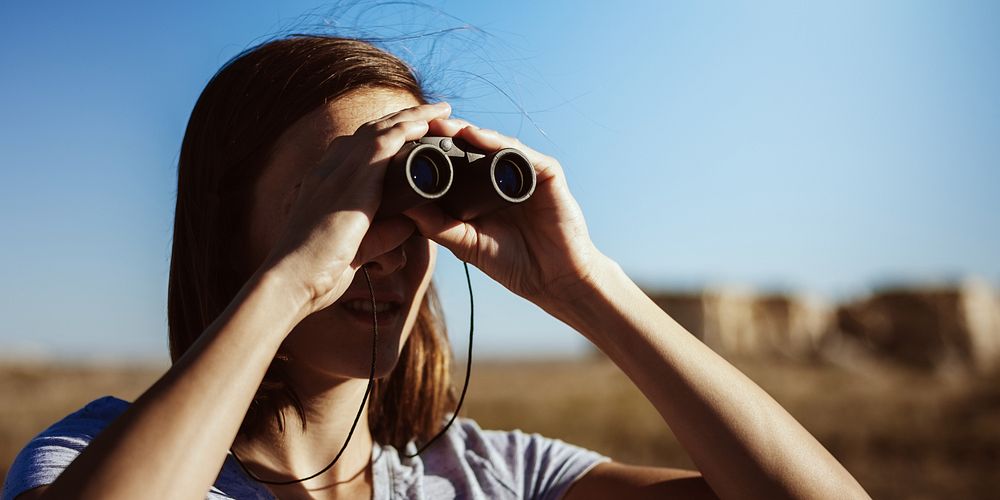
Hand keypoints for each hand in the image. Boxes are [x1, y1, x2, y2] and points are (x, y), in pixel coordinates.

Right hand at [261, 102, 452, 317]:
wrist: (293, 277)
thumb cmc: (317, 271)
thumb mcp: (355, 246)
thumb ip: (382, 234)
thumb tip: (408, 224)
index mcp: (325, 181)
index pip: (357, 148)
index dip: (384, 136)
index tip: (407, 132)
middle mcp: (330, 168)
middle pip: (371, 131)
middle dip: (403, 118)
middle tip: (431, 111)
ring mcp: (340, 169)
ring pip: (383, 129)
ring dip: (414, 115)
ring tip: (441, 109)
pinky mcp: (354, 178)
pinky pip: (387, 140)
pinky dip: (409, 127)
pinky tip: (428, 121)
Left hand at [403, 119, 604, 305]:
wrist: (555, 279)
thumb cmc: (514, 264)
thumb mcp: (468, 244)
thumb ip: (439, 227)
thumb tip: (404, 209)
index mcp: (484, 191)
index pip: (457, 162)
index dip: (433, 151)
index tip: (406, 144)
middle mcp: (504, 176)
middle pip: (473, 146)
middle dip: (447, 134)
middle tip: (420, 126)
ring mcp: (525, 172)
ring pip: (493, 143)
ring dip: (467, 131)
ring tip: (443, 126)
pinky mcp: (546, 172)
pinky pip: (519, 151)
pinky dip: (497, 141)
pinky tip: (476, 136)